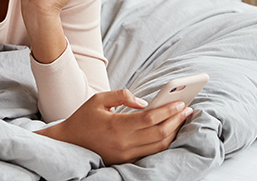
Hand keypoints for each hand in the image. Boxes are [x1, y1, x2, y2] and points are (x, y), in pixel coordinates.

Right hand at [36, 89, 193, 165]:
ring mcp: (125, 154)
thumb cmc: (84, 118)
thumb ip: (122, 95)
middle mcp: (123, 143)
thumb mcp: (99, 99)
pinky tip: (170, 131)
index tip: (182, 103)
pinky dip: (163, 142)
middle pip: (159, 133)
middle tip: (188, 110)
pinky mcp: (125, 160)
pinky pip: (150, 153)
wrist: (68, 142)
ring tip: (182, 119)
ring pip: (158, 146)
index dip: (168, 110)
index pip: (150, 118)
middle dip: (177, 121)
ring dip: (174, 133)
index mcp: (117, 126)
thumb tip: (144, 102)